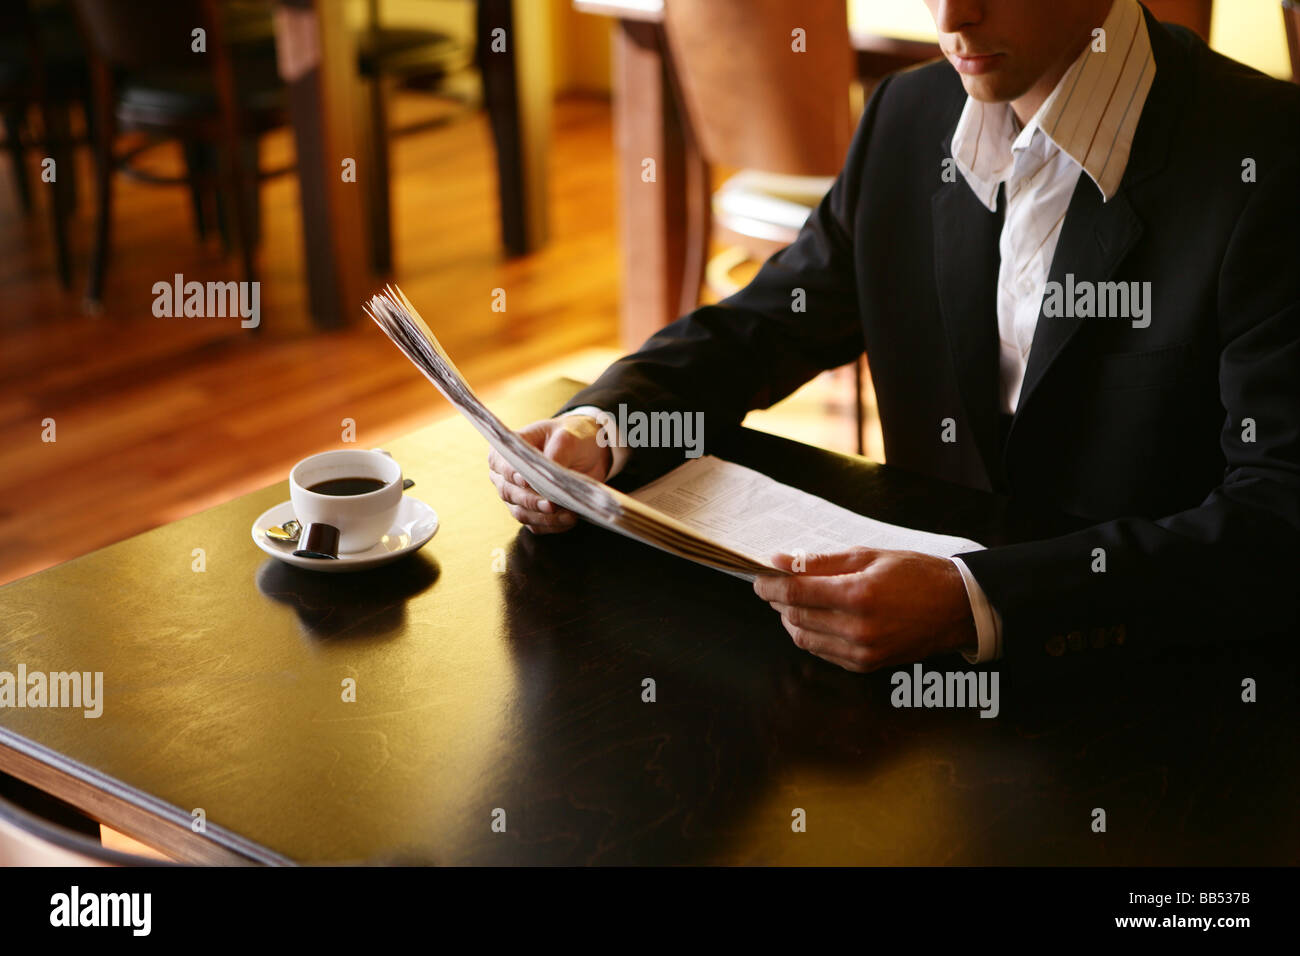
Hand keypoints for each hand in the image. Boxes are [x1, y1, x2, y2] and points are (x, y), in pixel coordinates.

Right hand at [488, 416, 611, 533]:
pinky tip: (569, 519)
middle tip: (551, 504)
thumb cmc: (571, 438)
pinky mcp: (532, 514)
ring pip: (522, 513)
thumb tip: (548, 473)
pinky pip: (537, 525)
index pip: (501, 464)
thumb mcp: (567, 437)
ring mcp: (517, 498)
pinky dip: (553, 525)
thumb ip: (556, 452)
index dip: (511, 473)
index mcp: (507, 451)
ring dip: (544, 517)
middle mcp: (505, 477)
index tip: (525, 481)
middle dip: (531, 500)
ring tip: (568, 514)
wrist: (588, 453)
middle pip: (509, 493)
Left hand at [753, 548, 977, 672]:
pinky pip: (823, 653)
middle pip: (796, 617)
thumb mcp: (869, 556)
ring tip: (794, 602)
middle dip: (779, 600)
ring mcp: (862, 652)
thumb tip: (780, 561)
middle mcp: (857, 629)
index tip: (760, 578)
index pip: (795, 594)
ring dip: (792, 620)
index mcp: (858, 596)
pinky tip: (815, 620)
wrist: (956, 608)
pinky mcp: (866, 665)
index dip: (770, 586)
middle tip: (776, 585)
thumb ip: (821, 562)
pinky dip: (811, 636)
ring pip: (805, 638)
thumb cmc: (916, 575)